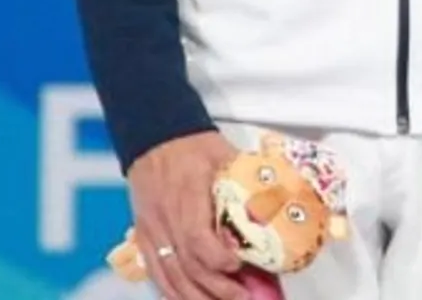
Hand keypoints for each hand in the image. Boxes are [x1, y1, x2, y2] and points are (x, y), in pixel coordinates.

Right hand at [126, 129, 247, 299]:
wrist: (156, 137)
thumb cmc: (193, 146)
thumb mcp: (227, 157)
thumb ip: (248, 183)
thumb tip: (277, 208)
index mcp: (187, 193)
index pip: (196, 237)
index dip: (217, 259)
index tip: (238, 266)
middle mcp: (165, 216)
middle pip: (186, 264)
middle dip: (216, 287)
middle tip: (243, 298)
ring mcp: (151, 229)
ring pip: (169, 275)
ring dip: (196, 296)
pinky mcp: (144, 237)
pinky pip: (155, 272)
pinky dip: (172, 292)